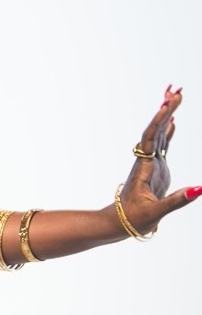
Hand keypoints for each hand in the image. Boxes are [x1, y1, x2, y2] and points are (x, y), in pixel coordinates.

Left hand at [120, 85, 199, 234]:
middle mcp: (146, 161)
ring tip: (176, 98)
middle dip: (166, 111)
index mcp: (144, 168)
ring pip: (159, 135)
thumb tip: (200, 189)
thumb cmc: (134, 219)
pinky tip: (174, 121)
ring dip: (167, 117)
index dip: (158, 122)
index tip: (166, 105)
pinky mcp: (156, 169)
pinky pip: (163, 145)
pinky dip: (168, 132)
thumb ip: (177, 201)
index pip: (151, 139)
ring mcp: (151, 164)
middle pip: (156, 131)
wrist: (120, 222)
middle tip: (177, 92)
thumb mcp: (156, 212)